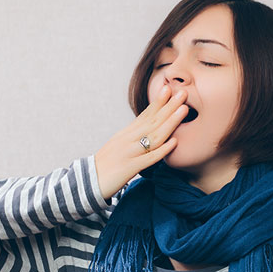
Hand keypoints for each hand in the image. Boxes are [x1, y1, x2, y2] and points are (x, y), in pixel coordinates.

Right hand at [94, 86, 188, 201]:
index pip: (145, 115)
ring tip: (184, 110)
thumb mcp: (119, 146)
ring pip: (153, 136)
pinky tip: (175, 142)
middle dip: (169, 106)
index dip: (158, 102)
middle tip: (183, 92)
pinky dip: (162, 150)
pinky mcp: (129, 168)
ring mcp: (128, 153)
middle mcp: (127, 139)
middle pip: (152, 121)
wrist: (88, 183)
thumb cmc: (106, 166)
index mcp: (126, 134)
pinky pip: (149, 158)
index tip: (170, 88)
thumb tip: (147, 130)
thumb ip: (133, 138)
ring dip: (170, 122)